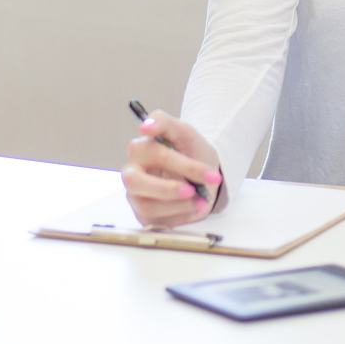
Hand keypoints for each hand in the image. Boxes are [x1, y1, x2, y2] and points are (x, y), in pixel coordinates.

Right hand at [122, 109, 223, 227]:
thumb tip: (144, 126)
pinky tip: (191, 206)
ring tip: (198, 199)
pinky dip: (179, 215)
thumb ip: (164, 123)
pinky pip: (156, 220)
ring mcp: (135, 195)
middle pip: (136, 182)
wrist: (202, 174)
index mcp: (140, 149)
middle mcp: (132, 172)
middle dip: (169, 190)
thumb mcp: (185, 133)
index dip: (186, 166)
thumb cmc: (191, 151)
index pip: (156, 155)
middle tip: (194, 191)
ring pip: (147, 206)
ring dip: (178, 205)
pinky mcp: (142, 214)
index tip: (212, 175)